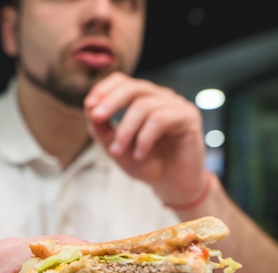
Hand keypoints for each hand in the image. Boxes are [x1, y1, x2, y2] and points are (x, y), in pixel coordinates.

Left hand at [85, 72, 207, 205]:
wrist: (172, 185)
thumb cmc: (146, 164)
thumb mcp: (115, 147)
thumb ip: (101, 128)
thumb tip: (89, 108)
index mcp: (142, 99)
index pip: (122, 81)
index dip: (104, 90)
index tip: (89, 106)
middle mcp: (159, 97)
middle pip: (132, 87)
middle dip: (111, 102)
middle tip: (96, 117)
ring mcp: (175, 105)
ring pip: (144, 106)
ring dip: (126, 130)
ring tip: (117, 151)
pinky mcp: (188, 116)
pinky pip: (160, 119)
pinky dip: (144, 138)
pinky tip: (139, 154)